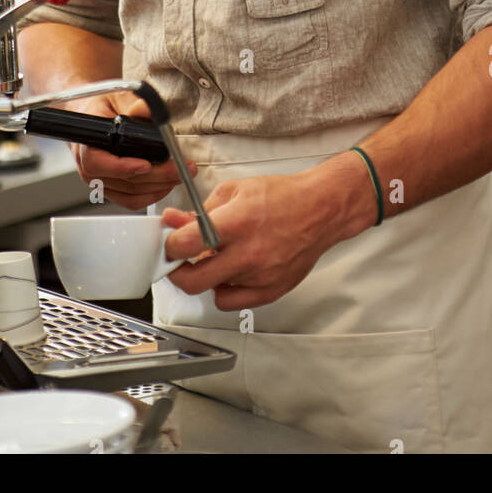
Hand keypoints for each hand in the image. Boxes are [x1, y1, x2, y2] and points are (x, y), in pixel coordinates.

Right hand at [63, 88, 197, 210]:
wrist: (93, 115)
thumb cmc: (103, 106)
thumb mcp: (119, 97)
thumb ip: (135, 104)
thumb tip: (146, 110)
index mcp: (86, 141)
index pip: (96, 162)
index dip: (122, 167)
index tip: (146, 165)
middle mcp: (89, 165)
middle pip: (123, 181)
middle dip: (157, 176)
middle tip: (180, 168)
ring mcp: (99, 181)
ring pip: (130, 194)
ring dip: (159, 187)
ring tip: (180, 174)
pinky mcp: (110, 190)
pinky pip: (130, 200)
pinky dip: (151, 195)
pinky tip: (166, 184)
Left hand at [160, 171, 336, 310]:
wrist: (321, 209)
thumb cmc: (283, 196)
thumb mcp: (235, 190)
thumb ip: (200, 210)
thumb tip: (174, 221)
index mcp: (236, 222)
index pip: (185, 245)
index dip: (170, 245)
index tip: (172, 243)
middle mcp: (248, 253)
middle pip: (192, 281)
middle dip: (178, 271)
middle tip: (180, 261)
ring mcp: (260, 276)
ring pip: (211, 290)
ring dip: (207, 276)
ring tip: (219, 258)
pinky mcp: (270, 291)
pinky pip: (231, 302)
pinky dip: (225, 289)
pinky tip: (232, 272)